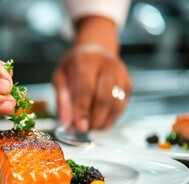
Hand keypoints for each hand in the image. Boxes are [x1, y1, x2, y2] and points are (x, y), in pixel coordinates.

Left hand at [52, 17, 131, 131]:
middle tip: (85, 130)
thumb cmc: (74, 65)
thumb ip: (62, 100)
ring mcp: (121, 73)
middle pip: (104, 98)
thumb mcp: (60, 77)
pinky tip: (102, 122)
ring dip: (105, 121)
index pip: (86, 89)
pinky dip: (112, 118)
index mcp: (87, 60)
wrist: (95, 49)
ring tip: (93, 128)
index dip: (83, 110)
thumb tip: (66, 123)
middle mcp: (107, 64)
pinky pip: (122, 105)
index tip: (80, 127)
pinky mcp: (128, 83)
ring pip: (116, 104)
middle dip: (95, 119)